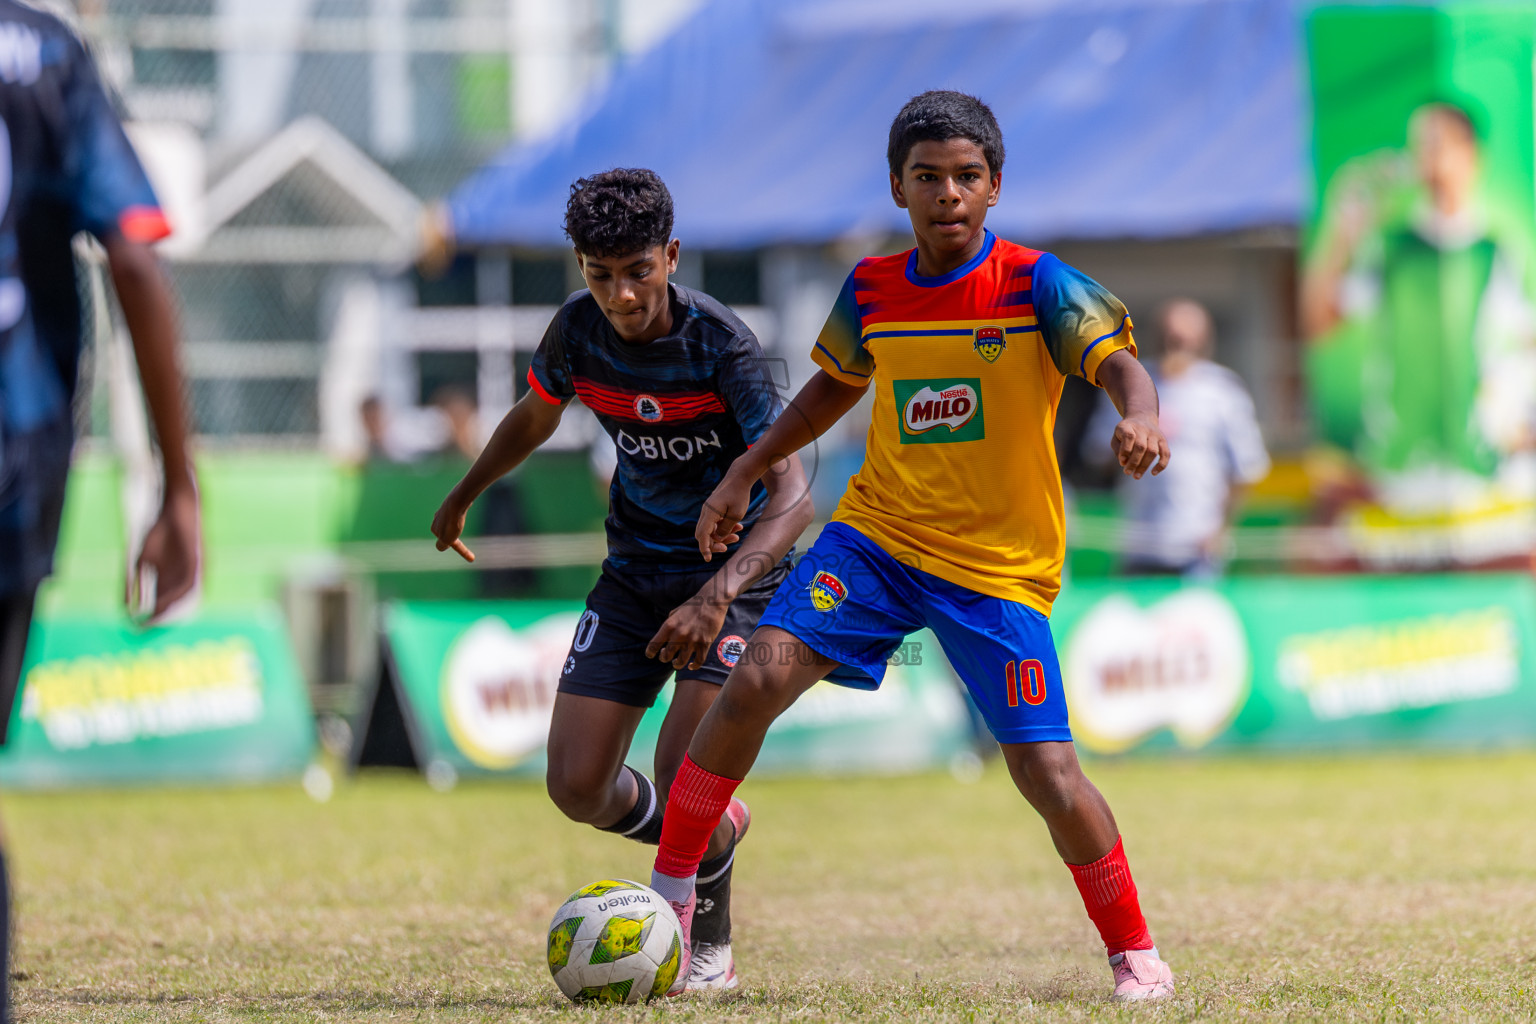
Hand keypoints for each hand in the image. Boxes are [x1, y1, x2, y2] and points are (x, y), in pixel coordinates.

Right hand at [130, 485, 199, 623]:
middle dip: (159, 618)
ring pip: (182, 597)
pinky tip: (164, 602)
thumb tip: (123, 608)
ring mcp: (194, 572)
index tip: (136, 628)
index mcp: (173, 579)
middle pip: (174, 604)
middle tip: (143, 630)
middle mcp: (185, 579)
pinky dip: (176, 594)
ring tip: (152, 619)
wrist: (175, 509)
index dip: (151, 616)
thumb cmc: (159, 532)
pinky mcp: (198, 563)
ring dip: (167, 610)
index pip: (163, 603)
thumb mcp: (142, 561)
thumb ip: (134, 584)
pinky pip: (190, 583)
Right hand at [430, 488, 475, 561]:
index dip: (461, 551)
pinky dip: (460, 514)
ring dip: (458, 524)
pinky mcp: (452, 502)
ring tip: (461, 521)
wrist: (458, 500)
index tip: (472, 559)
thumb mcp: (447, 539)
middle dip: (455, 535)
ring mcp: (443, 509)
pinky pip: (457, 512)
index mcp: (434, 528)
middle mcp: (437, 518)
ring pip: (452, 522)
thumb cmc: (453, 521)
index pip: (447, 544)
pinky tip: (463, 510)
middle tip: (460, 531)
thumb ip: (442, 545)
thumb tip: (440, 547)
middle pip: (448, 532)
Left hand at [646, 588, 731, 670]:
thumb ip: (668, 625)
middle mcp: (679, 635)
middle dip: (664, 658)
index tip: (650, 655)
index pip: (654, 644)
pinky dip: (693, 666)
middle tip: (666, 657)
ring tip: (676, 663)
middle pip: (666, 656)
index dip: (650, 652)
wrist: (712, 602)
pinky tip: (691, 666)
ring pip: (681, 662)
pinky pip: (698, 661)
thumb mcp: (675, 612)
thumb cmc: (693, 606)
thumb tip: (664, 637)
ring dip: (677, 664)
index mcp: (669, 626)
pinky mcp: (704, 644)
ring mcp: (692, 640)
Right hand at [694, 464, 750, 561]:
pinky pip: (715, 523)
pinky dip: (724, 528)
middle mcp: (706, 512)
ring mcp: (709, 510)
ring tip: (737, 535)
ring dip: (722, 536)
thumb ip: (726, 529)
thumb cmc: (739, 494)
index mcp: (709, 513)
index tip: (708, 559)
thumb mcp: (736, 515)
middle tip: (727, 547)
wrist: (740, 477)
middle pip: (703, 534)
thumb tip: (717, 539)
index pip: (702, 535)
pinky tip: (738, 527)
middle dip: (714, 543)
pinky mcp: (714, 509)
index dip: (705, 548)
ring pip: (710, 530)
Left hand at [1111, 413, 1169, 479]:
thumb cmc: (1125, 433)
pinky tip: (1153, 473)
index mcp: (1128, 426)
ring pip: (1152, 451)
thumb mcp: (1116, 437)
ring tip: (1136, 476)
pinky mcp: (1163, 440)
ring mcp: (1155, 434)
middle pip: (1141, 446)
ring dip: (1144, 465)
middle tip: (1127, 472)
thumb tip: (1124, 462)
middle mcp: (1143, 429)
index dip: (1125, 450)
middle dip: (1134, 462)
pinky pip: (1166, 453)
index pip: (1129, 436)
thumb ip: (1118, 449)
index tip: (1121, 462)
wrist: (1141, 418)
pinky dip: (1161, 464)